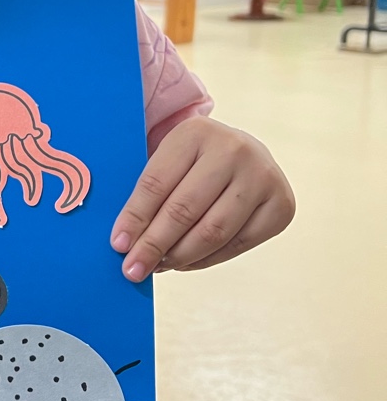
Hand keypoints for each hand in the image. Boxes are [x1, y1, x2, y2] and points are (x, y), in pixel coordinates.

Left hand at [111, 116, 294, 279]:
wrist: (243, 152)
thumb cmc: (193, 162)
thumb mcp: (169, 161)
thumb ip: (149, 194)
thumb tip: (125, 243)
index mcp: (195, 132)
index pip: (156, 183)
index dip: (135, 218)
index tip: (118, 246)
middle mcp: (234, 149)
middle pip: (185, 210)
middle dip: (154, 245)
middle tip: (133, 269)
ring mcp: (263, 177)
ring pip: (213, 232)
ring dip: (179, 257)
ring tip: (157, 267)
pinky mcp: (281, 205)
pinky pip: (237, 244)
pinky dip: (206, 259)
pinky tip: (185, 262)